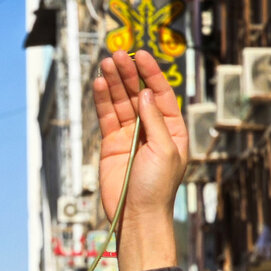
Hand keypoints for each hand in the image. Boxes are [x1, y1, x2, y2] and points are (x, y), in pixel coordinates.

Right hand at [92, 49, 188, 270]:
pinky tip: (99, 84)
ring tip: (106, 63)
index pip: (160, 93)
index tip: (140, 55)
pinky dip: (102, 100)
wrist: (137, 215)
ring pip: (120, 101)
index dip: (150, 73)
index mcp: (172, 129)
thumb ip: (155, 120)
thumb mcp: (165, 150)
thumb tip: (144, 93)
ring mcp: (130, 135)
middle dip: (128, 73)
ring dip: (113, 82)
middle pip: (137, 93)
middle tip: (117, 55)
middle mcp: (151, 128)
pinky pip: (106, 117)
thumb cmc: (158, 187)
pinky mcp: (111, 144)